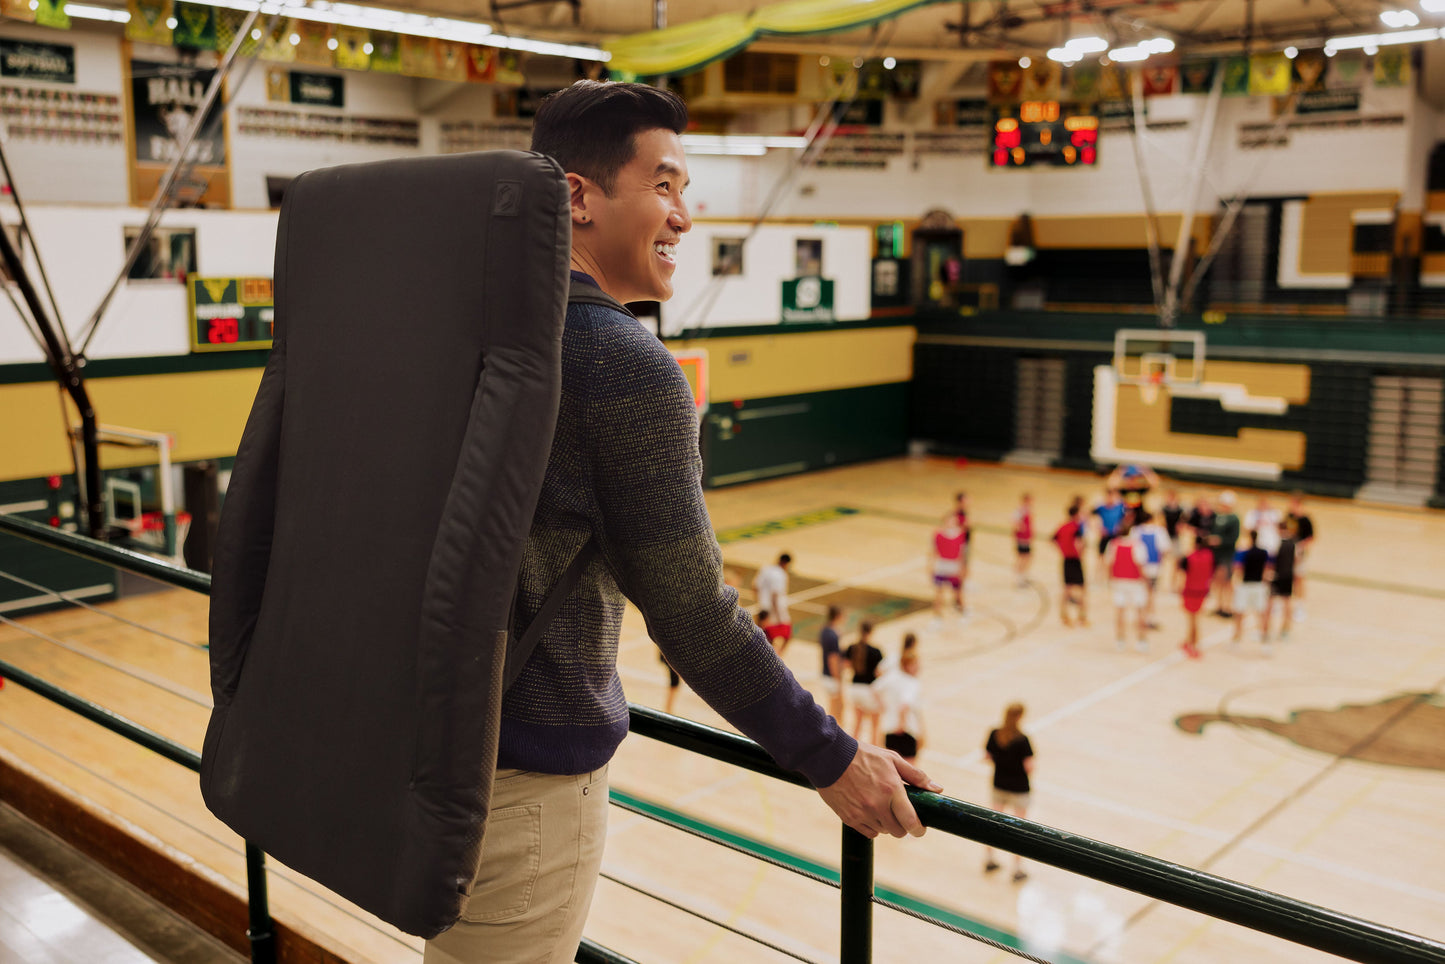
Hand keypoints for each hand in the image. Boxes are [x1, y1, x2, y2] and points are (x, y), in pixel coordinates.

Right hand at [818, 742, 941, 839]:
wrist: (830, 757)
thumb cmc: (863, 755)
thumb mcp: (892, 759)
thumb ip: (916, 775)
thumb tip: (938, 789)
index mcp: (892, 790)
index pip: (911, 821)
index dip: (919, 829)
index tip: (920, 829)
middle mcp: (878, 805)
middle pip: (898, 831)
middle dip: (902, 825)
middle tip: (899, 814)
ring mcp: (862, 813)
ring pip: (883, 831)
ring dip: (885, 823)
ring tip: (880, 807)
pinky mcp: (849, 818)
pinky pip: (868, 832)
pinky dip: (872, 826)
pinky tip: (869, 812)